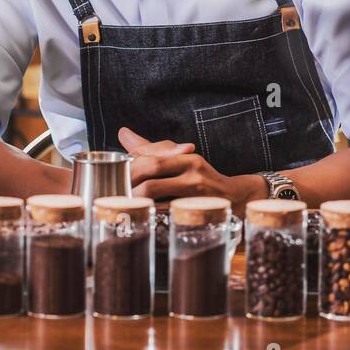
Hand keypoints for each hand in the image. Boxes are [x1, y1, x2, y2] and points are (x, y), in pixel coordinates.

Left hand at [119, 126, 262, 207]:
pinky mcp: (198, 210)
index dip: (129, 169)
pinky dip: (150, 214)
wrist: (236, 197)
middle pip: (151, 177)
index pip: (151, 159)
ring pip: (156, 197)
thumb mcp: (181, 159)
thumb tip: (123, 133)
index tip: (114, 177)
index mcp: (185, 156)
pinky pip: (166, 213)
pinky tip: (140, 216)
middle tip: (113, 194)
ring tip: (121, 205)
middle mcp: (192, 171)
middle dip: (128, 187)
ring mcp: (196, 192)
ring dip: (135, 202)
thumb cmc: (202, 177)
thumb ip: (151, 148)